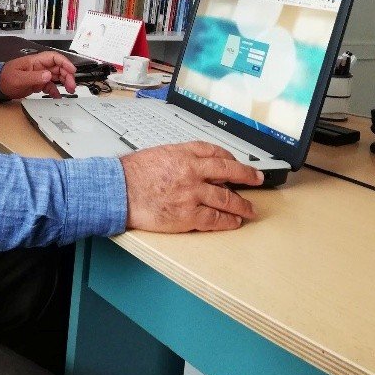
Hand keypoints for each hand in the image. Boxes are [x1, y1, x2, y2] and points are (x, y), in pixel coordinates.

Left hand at [0, 51, 76, 98]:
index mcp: (35, 61)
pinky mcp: (38, 83)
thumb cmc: (5, 77)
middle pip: (58, 67)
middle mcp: (39, 67)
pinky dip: (55, 91)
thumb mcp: (19, 78)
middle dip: (67, 75)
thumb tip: (48, 76)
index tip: (72, 70)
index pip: (54, 57)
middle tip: (72, 85)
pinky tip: (58, 96)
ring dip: (64, 82)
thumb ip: (34, 77)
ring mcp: (39, 75)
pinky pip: (50, 86)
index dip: (65, 62)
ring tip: (70, 90)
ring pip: (56, 76)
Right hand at [120, 141, 263, 232]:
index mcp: (184, 153)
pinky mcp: (188, 215)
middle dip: (247, 176)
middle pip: (228, 171)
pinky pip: (215, 219)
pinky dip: (228, 221)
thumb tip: (193, 164)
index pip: (216, 152)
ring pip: (226, 198)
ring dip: (241, 204)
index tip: (237, 164)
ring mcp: (192, 194)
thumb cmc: (131, 173)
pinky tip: (234, 222)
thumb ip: (178, 157)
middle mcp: (192, 171)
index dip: (231, 159)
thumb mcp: (158, 153)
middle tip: (256, 179)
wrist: (118, 190)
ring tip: (249, 209)